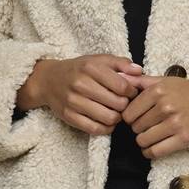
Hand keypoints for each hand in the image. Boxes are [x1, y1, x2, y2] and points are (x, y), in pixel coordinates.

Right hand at [17, 54, 143, 135]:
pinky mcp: (69, 116)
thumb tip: (139, 71)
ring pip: (109, 118)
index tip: (130, 92)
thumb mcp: (99, 60)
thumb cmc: (79, 69)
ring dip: (117, 117)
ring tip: (115, 112)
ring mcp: (73, 102)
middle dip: (125, 105)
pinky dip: (106, 128)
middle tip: (123, 102)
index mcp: (91, 68)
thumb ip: (121, 63)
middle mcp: (81, 84)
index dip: (132, 91)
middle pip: (118, 103)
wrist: (49, 80)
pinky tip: (107, 121)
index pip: (122, 86)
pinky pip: (95, 129)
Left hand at [116, 72, 188, 159]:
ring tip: (150, 137)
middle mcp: (165, 106)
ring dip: (143, 142)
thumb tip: (120, 77)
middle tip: (147, 127)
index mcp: (158, 91)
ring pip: (143, 141)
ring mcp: (175, 123)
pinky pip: (156, 152)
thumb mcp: (166, 81)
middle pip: (135, 128)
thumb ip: (141, 81)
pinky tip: (153, 148)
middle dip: (138, 129)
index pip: (129, 113)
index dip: (130, 118)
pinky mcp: (184, 138)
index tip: (137, 119)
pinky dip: (150, 152)